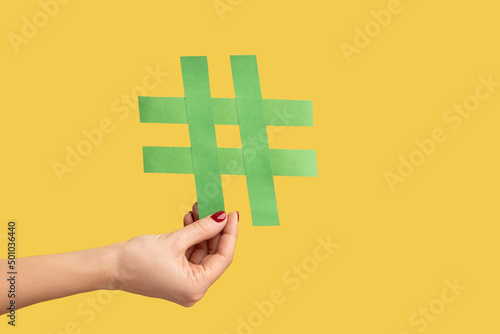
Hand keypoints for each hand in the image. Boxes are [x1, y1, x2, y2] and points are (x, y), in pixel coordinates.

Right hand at [114, 203, 238, 306]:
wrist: (111, 266)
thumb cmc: (138, 258)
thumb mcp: (176, 240)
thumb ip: (203, 228)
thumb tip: (222, 217)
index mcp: (196, 287)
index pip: (224, 257)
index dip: (230, 233)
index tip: (232, 213)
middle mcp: (194, 290)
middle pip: (214, 255)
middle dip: (215, 229)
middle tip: (217, 207)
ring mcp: (185, 284)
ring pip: (203, 253)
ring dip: (202, 231)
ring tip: (199, 209)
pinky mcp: (177, 277)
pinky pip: (191, 255)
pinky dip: (192, 238)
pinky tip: (189, 219)